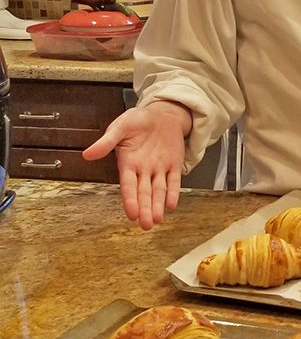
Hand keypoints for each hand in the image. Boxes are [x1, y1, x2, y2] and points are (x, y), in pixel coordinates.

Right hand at [82, 101, 191, 229]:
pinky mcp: (174, 165)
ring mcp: (159, 169)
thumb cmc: (138, 120)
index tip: (132, 213)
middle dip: (145, 209)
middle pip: (144, 193)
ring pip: (158, 191)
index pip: (128, 185)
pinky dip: (174, 192)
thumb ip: (106, 142)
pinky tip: (172, 204)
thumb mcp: (120, 127)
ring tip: (157, 220)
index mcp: (128, 163)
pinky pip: (174, 181)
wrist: (161, 113)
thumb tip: (87, 154)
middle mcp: (143, 170)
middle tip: (145, 225)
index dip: (130, 199)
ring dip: (158, 205)